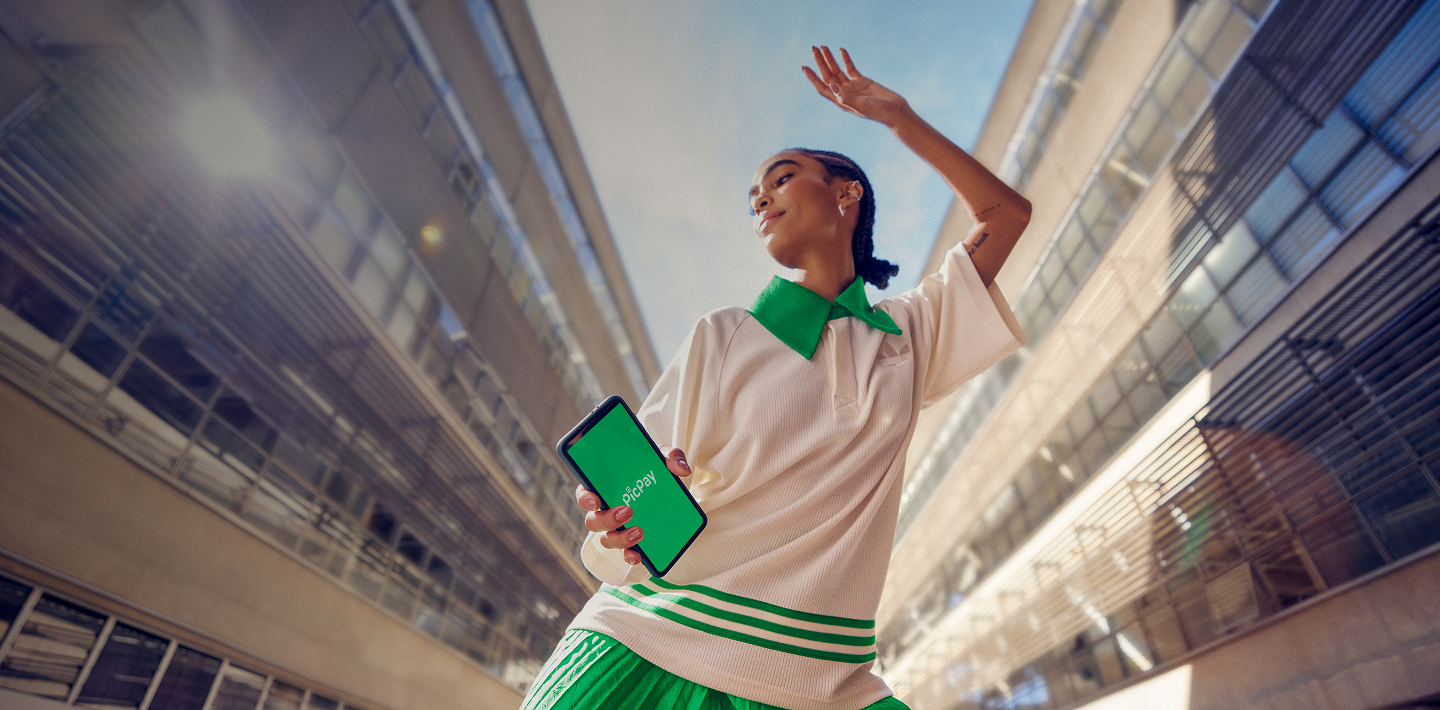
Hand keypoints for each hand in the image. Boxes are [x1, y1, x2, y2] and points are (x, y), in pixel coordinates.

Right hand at [575, 445, 691, 565]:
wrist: (667, 488)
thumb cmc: (653, 468)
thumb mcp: (661, 458)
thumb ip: (670, 457)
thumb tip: (681, 469)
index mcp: (604, 487)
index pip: (585, 493)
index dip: (585, 498)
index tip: (595, 500)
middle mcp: (605, 509)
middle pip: (594, 520)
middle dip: (608, 519)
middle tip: (627, 512)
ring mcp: (617, 528)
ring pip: (607, 539)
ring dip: (620, 539)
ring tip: (639, 532)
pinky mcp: (631, 541)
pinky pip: (624, 552)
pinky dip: (629, 555)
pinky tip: (639, 556)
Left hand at [803, 46, 910, 127]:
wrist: (896, 112)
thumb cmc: (879, 112)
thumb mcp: (861, 106)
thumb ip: (846, 98)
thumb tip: (832, 86)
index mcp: (841, 100)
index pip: (822, 87)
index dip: (812, 78)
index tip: (804, 66)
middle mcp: (844, 93)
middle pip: (828, 76)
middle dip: (820, 62)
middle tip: (814, 49)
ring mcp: (853, 87)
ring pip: (837, 71)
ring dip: (830, 59)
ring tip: (823, 47)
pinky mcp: (862, 81)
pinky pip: (850, 69)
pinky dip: (845, 60)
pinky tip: (841, 51)